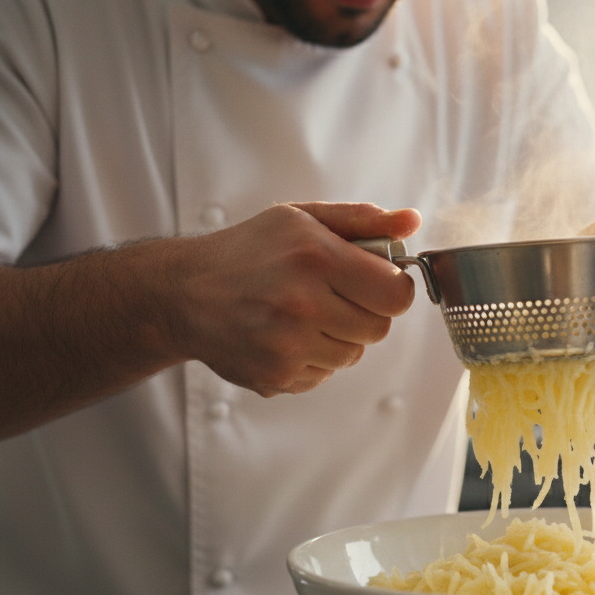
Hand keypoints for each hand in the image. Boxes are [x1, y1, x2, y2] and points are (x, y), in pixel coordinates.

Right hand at [168, 202, 420, 395]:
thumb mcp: (301, 218)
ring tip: (304, 316)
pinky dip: (313, 360)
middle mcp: (302, 303)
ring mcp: (288, 344)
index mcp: (315, 257)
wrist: (183, 293)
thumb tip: (410, 222)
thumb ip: (361, 221)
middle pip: (378, 329)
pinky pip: (324, 375)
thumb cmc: (247, 251)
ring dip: (339, 339)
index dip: (392, 289)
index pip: (395, 294)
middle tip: (334, 297)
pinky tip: (286, 337)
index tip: (377, 283)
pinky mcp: (277, 375)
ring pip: (353, 355)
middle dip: (364, 313)